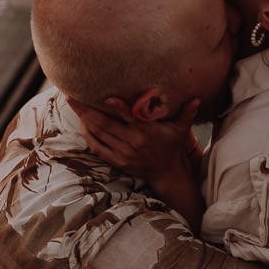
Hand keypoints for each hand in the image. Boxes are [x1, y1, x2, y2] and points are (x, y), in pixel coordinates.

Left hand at [66, 97, 201, 181]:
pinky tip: (82, 124)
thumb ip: (186, 113)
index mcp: (146, 132)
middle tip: (71, 95)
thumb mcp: (181, 130)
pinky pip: (98, 148)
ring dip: (84, 119)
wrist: (166, 173)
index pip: (130, 118)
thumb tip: (197, 99)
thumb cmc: (172, 146)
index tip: (106, 98)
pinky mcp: (117, 161)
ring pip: (99, 134)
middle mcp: (132, 142)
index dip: (118, 109)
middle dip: (86, 110)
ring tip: (73, 104)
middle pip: (105, 125)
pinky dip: (88, 136)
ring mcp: (122, 153)